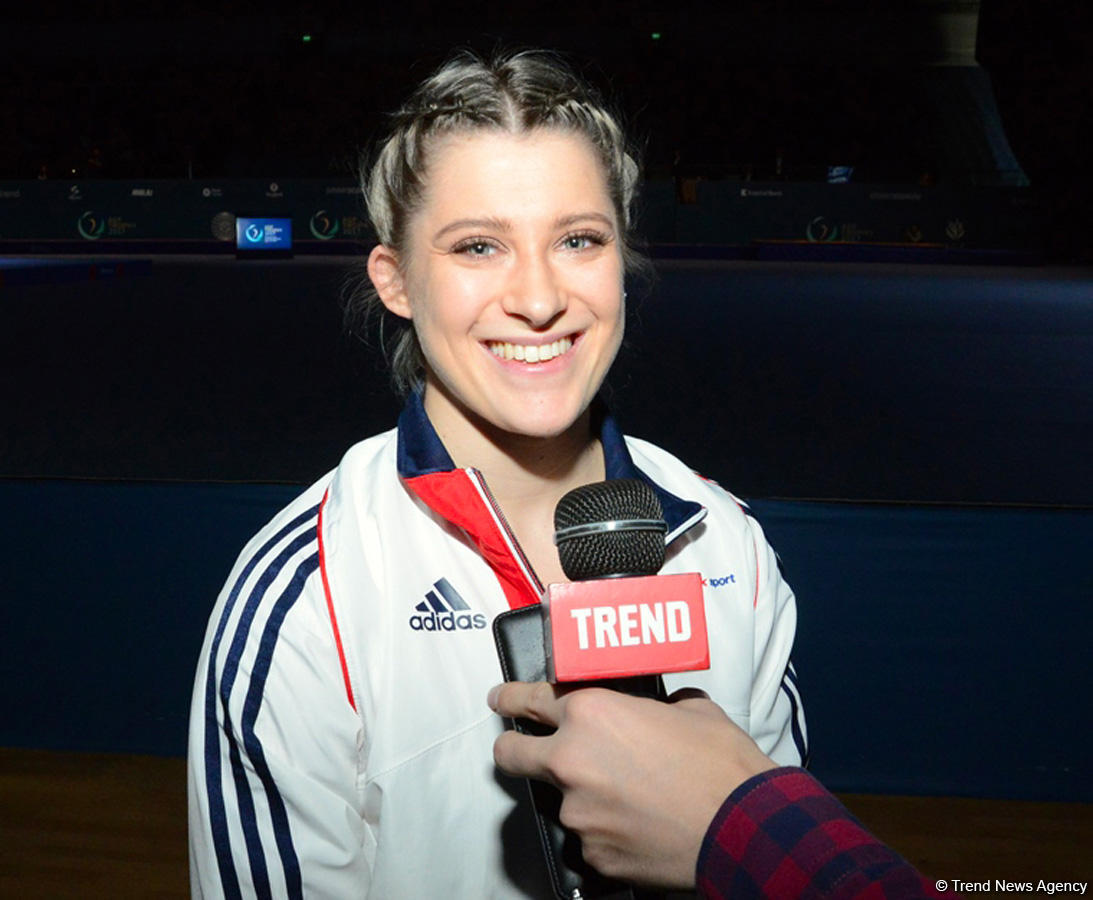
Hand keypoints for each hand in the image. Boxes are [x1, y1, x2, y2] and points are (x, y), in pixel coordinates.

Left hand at [489, 682, 775, 888]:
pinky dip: (607, 830)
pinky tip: (640, 826)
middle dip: (514, 748)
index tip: (500, 700)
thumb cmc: (720, 764)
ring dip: (583, 795)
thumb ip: (653, 705)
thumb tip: (653, 711)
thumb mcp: (689, 708)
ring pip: (562, 800)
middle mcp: (571, 761)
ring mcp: (578, 813)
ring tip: (630, 798)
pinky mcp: (594, 854)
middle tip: (527, 748)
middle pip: (512, 754)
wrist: (744, 828)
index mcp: (590, 713)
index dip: (509, 698)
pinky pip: (590, 837)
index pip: (527, 700)